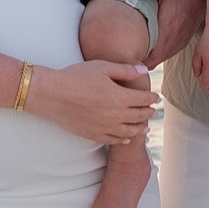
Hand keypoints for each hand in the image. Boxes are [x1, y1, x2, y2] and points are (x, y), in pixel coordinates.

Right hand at [27, 60, 157, 144]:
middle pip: (139, 116)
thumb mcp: (102, 67)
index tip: (156, 97)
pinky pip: (114, 140)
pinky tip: (127, 137)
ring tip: (144, 126)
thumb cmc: (76, 76)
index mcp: (120, 97)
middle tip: (152, 111)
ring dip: (140, 128)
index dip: (152, 98)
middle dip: (148, 112)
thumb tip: (144, 70)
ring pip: (129, 131)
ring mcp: (105, 127)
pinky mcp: (93, 135)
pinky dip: (124, 139)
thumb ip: (125, 70)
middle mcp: (116, 115)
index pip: (143, 99)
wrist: (52, 94)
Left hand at [126, 0, 206, 69]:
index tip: (125, 58)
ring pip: (161, 58)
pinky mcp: (184, 41)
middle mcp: (175, 41)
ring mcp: (181, 42)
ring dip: (150, 58)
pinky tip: (150, 46)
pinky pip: (168, 53)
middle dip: (140, 61)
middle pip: (154, 62)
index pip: (151, 59)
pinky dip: (158, 53)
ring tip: (135, 52)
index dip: (138, 61)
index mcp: (168, 31)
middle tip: (126, 56)